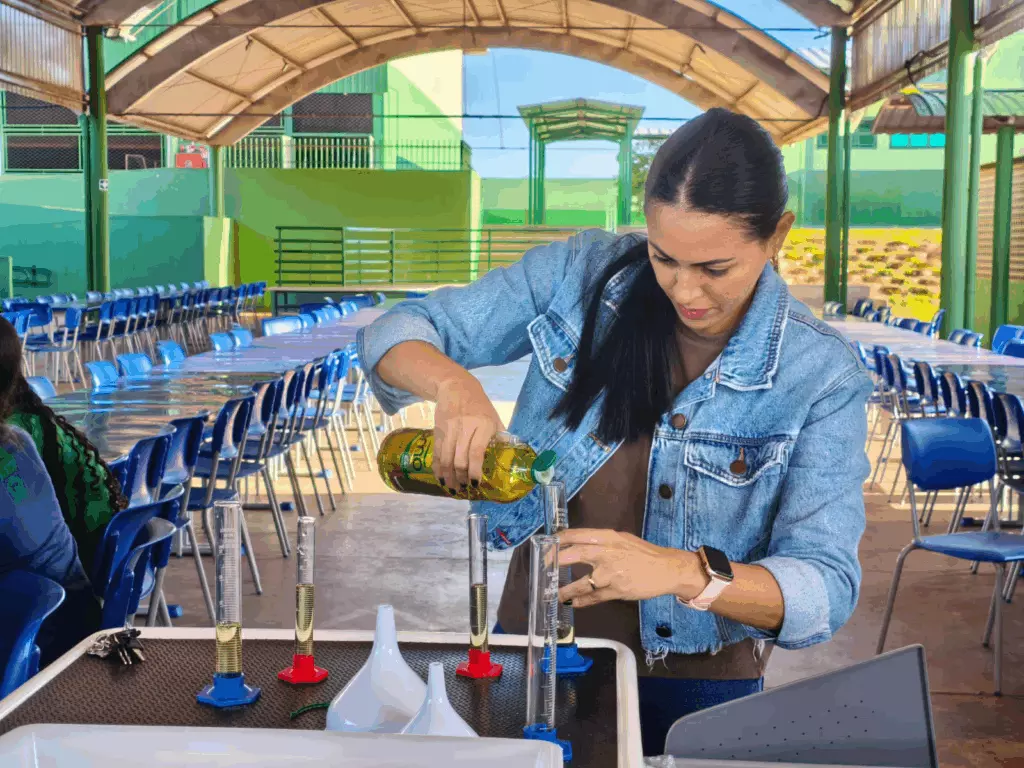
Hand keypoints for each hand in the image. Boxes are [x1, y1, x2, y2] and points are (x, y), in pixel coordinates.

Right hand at [432, 374, 504, 488]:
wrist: (455, 386)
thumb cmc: (479, 405)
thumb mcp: (494, 417)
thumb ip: (501, 436)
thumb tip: (510, 457)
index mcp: (483, 424)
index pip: (476, 451)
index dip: (475, 470)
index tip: (476, 483)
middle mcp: (465, 427)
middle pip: (460, 458)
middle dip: (461, 477)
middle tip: (465, 487)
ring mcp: (450, 429)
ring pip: (446, 458)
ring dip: (449, 476)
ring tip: (453, 488)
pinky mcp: (438, 430)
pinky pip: (437, 453)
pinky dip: (438, 468)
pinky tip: (441, 478)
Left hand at [557, 529, 703, 607]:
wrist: (667, 569)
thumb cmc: (643, 553)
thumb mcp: (622, 540)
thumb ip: (602, 542)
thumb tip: (578, 546)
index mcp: (608, 537)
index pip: (578, 535)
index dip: (559, 540)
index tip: (547, 545)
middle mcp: (608, 553)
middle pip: (575, 554)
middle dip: (556, 561)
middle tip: (545, 567)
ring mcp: (612, 573)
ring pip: (582, 582)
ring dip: (566, 590)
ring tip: (556, 594)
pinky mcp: (617, 590)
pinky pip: (595, 597)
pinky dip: (582, 601)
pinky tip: (574, 603)